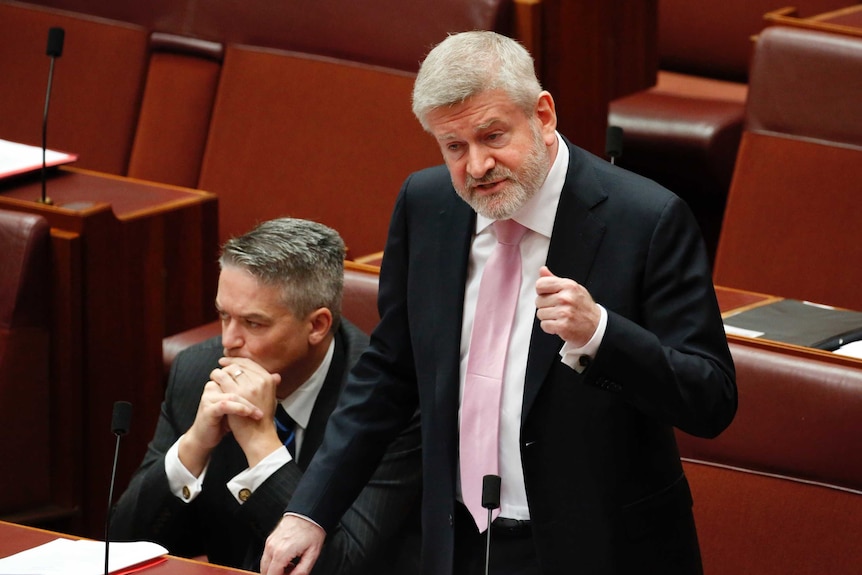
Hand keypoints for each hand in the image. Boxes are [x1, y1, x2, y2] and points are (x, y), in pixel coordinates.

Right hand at [178, 360, 267, 474]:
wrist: (207, 435)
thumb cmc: (224, 418)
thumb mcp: (242, 402)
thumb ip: (258, 387)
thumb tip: (277, 376)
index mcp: (221, 381)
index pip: (238, 369)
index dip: (256, 378)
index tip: (267, 385)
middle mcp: (214, 385)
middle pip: (236, 379)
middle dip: (254, 389)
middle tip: (268, 398)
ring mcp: (210, 396)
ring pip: (234, 393)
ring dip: (249, 404)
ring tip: (259, 414)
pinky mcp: (209, 408)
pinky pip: (226, 405)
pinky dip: (240, 409)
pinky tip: (248, 414)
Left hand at [216, 357, 283, 466]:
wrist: (258, 435)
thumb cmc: (263, 419)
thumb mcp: (272, 398)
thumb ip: (271, 385)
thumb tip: (276, 375)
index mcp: (269, 380)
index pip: (251, 364)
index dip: (239, 361)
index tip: (230, 361)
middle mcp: (260, 380)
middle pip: (240, 365)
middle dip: (229, 364)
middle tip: (221, 365)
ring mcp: (248, 386)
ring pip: (230, 370)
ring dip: (222, 370)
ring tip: (216, 374)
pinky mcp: (236, 393)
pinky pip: (223, 378)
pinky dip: (217, 377)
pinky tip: (214, 380)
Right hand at [261, 515, 325, 574]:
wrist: (308, 513)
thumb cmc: (311, 530)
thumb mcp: (312, 555)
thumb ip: (302, 571)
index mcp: (282, 553)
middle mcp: (272, 547)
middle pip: (265, 571)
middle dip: (277, 574)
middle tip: (290, 572)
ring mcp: (269, 542)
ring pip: (264, 564)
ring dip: (274, 568)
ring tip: (290, 565)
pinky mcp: (270, 539)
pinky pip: (266, 555)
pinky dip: (273, 561)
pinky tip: (286, 559)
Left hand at [535, 265, 600, 344]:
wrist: (596, 324)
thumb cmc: (583, 305)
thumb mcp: (572, 288)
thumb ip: (554, 280)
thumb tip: (542, 270)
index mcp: (568, 286)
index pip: (540, 284)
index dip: (542, 291)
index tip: (548, 295)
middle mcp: (566, 298)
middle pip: (538, 300)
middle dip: (545, 305)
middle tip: (557, 307)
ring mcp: (564, 312)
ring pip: (540, 314)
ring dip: (547, 317)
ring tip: (559, 316)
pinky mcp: (562, 326)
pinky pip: (544, 325)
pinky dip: (550, 327)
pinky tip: (559, 323)